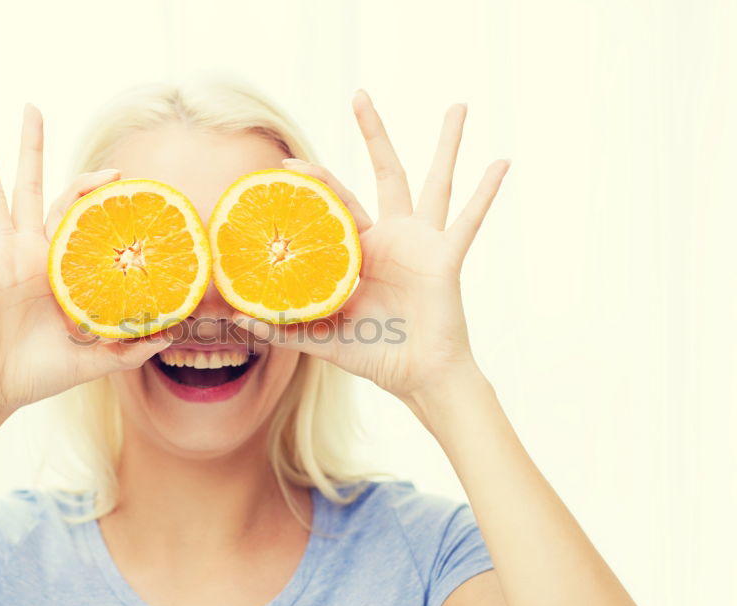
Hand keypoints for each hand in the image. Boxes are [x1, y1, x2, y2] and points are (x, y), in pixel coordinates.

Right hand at [0, 104, 170, 425]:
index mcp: (59, 266)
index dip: (94, 191)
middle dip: (32, 149)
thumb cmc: (42, 373)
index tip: (119, 174)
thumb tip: (173, 335)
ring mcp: (0, 258)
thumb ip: (131, 346)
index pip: (78, 213)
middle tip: (33, 108)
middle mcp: (29, 252)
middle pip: (31, 188)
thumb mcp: (96, 359)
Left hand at [234, 90, 509, 400]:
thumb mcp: (324, 338)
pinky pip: (468, 221)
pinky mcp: (445, 258)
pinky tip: (502, 161)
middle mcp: (393, 238)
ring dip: (447, 144)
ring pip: (435, 182)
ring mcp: (422, 243)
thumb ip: (286, 327)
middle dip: (374, 134)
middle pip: (384, 173)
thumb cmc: (376, 354)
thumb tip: (238, 321)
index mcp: (362, 251)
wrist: (417, 377)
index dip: (314, 183)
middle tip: (359, 94)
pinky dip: (486, 193)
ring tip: (458, 106)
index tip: (286, 166)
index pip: (335, 205)